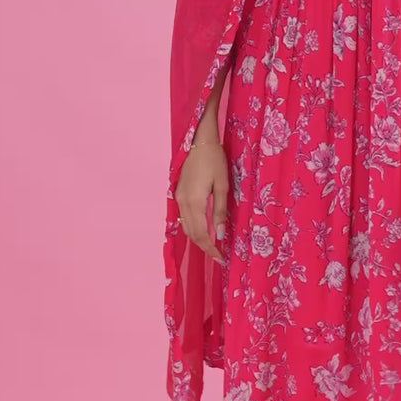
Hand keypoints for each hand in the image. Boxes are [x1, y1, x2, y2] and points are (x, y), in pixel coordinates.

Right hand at [174, 141, 228, 265]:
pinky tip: (203, 230)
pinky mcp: (179, 193)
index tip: (221, 258)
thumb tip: (219, 235)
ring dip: (198, 239)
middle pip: (191, 233)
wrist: (199, 142)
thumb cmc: (215, 161)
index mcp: (194, 202)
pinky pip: (184, 217)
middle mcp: (183, 203)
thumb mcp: (222, 186)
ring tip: (212, 246)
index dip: (210, 249)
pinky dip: (193, 228)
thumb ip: (220, 211)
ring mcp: (178, 198)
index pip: (201, 234)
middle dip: (205, 247)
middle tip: (218, 257)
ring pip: (186, 226)